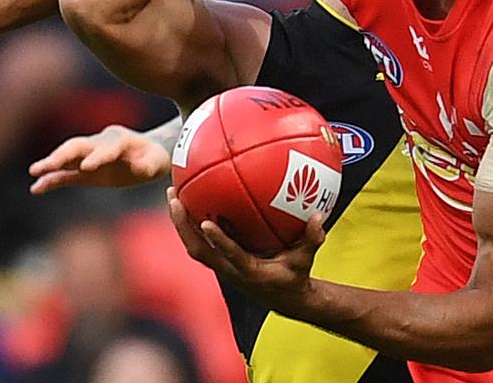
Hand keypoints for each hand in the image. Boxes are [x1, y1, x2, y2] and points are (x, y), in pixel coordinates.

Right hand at [28, 124, 170, 193]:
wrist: (149, 153)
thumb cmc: (155, 158)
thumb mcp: (157, 163)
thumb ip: (147, 167)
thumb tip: (140, 169)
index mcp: (120, 141)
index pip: (107, 148)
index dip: (97, 157)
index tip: (86, 167)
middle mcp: (101, 144)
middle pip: (78, 146)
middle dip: (62, 155)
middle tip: (47, 165)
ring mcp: (90, 155)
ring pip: (68, 156)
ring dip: (51, 164)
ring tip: (34, 172)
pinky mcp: (85, 169)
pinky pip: (66, 173)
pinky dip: (52, 179)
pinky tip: (36, 188)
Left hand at [167, 186, 323, 313]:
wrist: (283, 299)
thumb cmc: (295, 276)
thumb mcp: (305, 259)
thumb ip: (312, 239)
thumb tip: (319, 215)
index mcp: (249, 272)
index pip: (230, 256)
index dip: (218, 241)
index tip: (206, 221)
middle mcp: (229, 270)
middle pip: (197, 250)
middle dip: (182, 225)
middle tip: (174, 197)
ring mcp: (221, 267)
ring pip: (193, 246)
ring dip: (180, 222)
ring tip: (173, 194)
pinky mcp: (219, 262)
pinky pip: (200, 242)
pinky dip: (191, 223)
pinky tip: (190, 199)